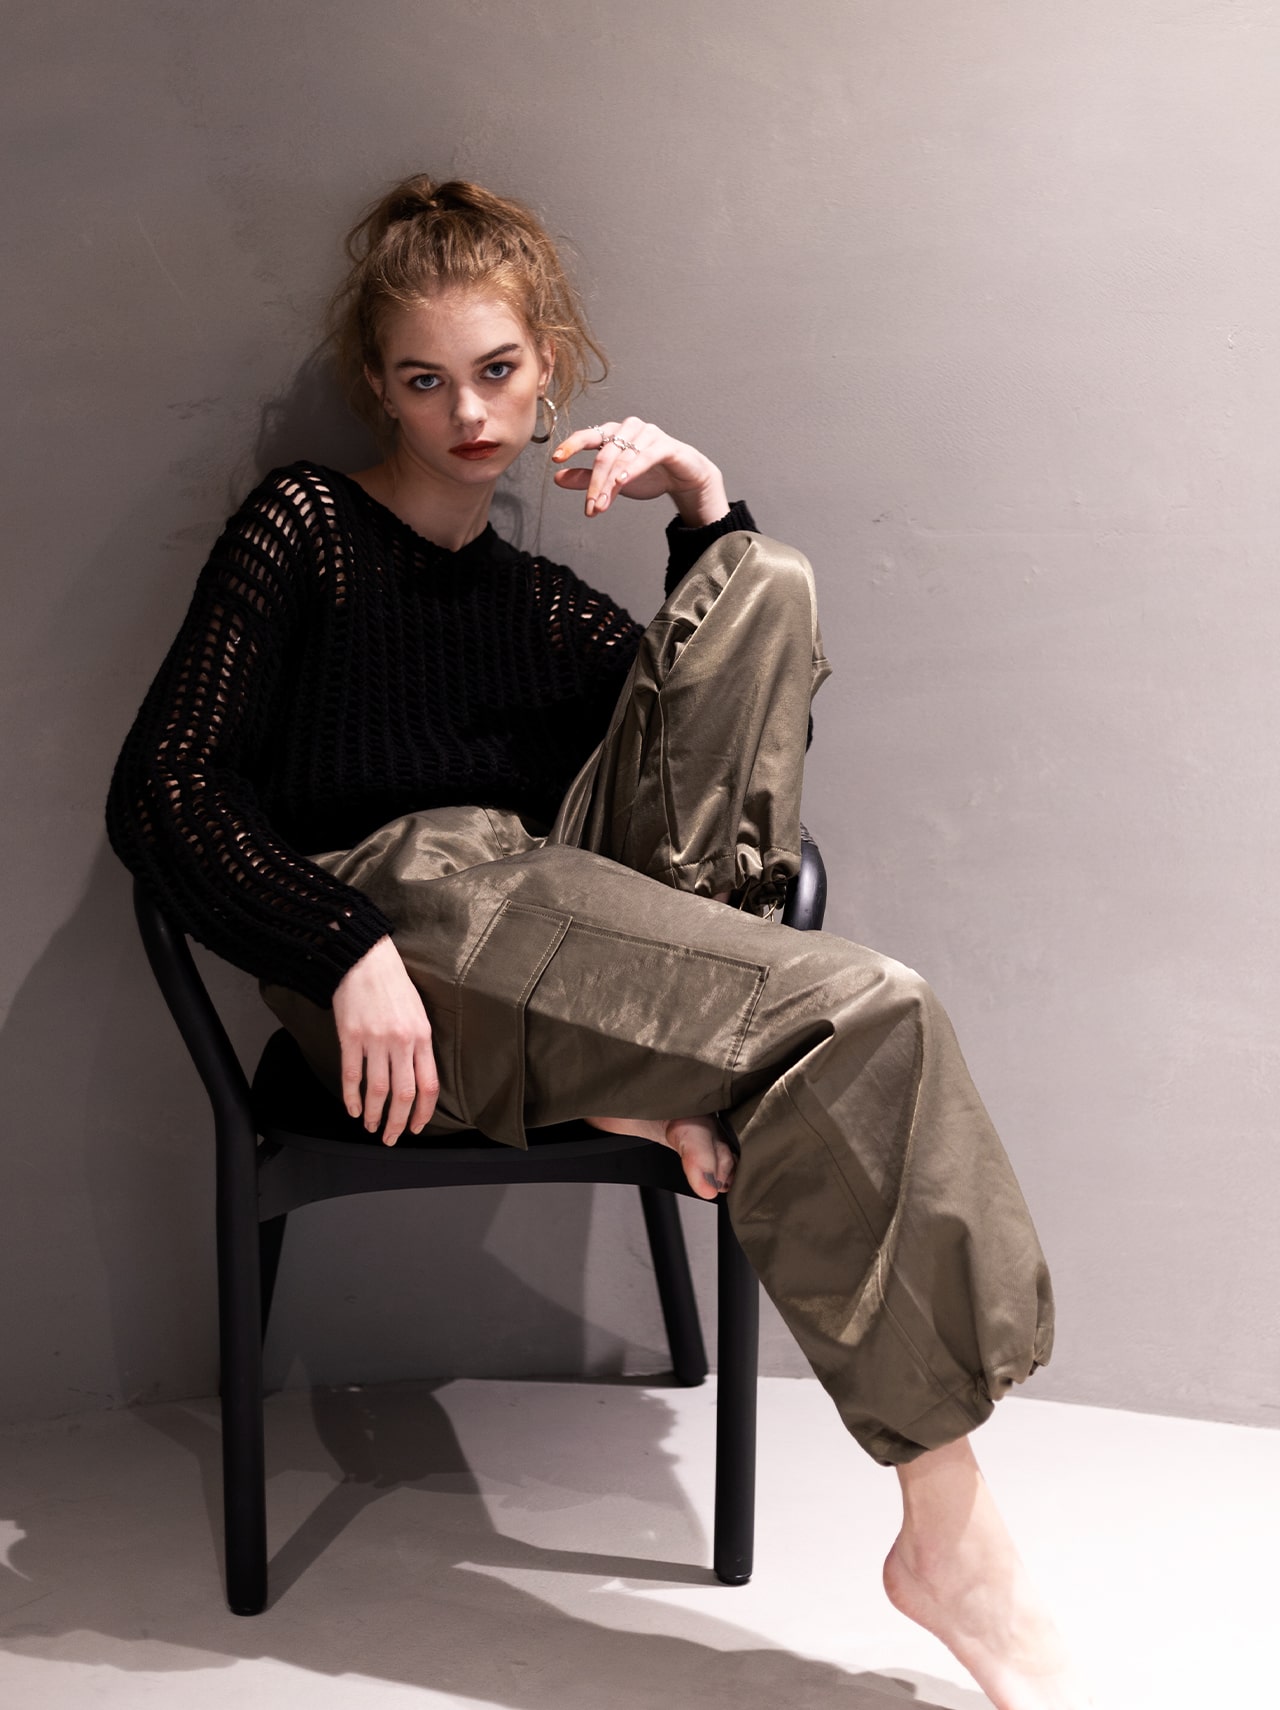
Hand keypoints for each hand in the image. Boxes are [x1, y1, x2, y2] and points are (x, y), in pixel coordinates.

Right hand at [331, 935, 438, 1145]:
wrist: (364, 958)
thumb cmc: (393, 984)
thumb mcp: (418, 1012)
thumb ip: (419, 1044)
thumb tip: (418, 1077)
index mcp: (422, 1036)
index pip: (428, 1085)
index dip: (422, 1112)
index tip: (416, 1127)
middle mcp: (401, 1041)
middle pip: (404, 1094)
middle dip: (398, 1122)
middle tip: (392, 1139)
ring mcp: (375, 1039)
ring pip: (378, 1090)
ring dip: (376, 1115)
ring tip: (372, 1128)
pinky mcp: (350, 1036)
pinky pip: (352, 1076)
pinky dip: (352, 1098)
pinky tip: (354, 1110)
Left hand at [551, 417, 729, 525]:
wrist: (684, 478)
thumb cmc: (649, 474)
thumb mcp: (613, 481)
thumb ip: (587, 479)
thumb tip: (557, 478)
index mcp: (613, 433)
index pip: (588, 436)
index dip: (572, 445)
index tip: (557, 458)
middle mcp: (628, 428)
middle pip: (604, 454)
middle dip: (594, 483)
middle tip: (589, 507)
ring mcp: (648, 434)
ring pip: (622, 458)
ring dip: (610, 484)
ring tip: (602, 505)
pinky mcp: (665, 445)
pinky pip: (645, 456)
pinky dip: (632, 469)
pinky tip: (621, 481)